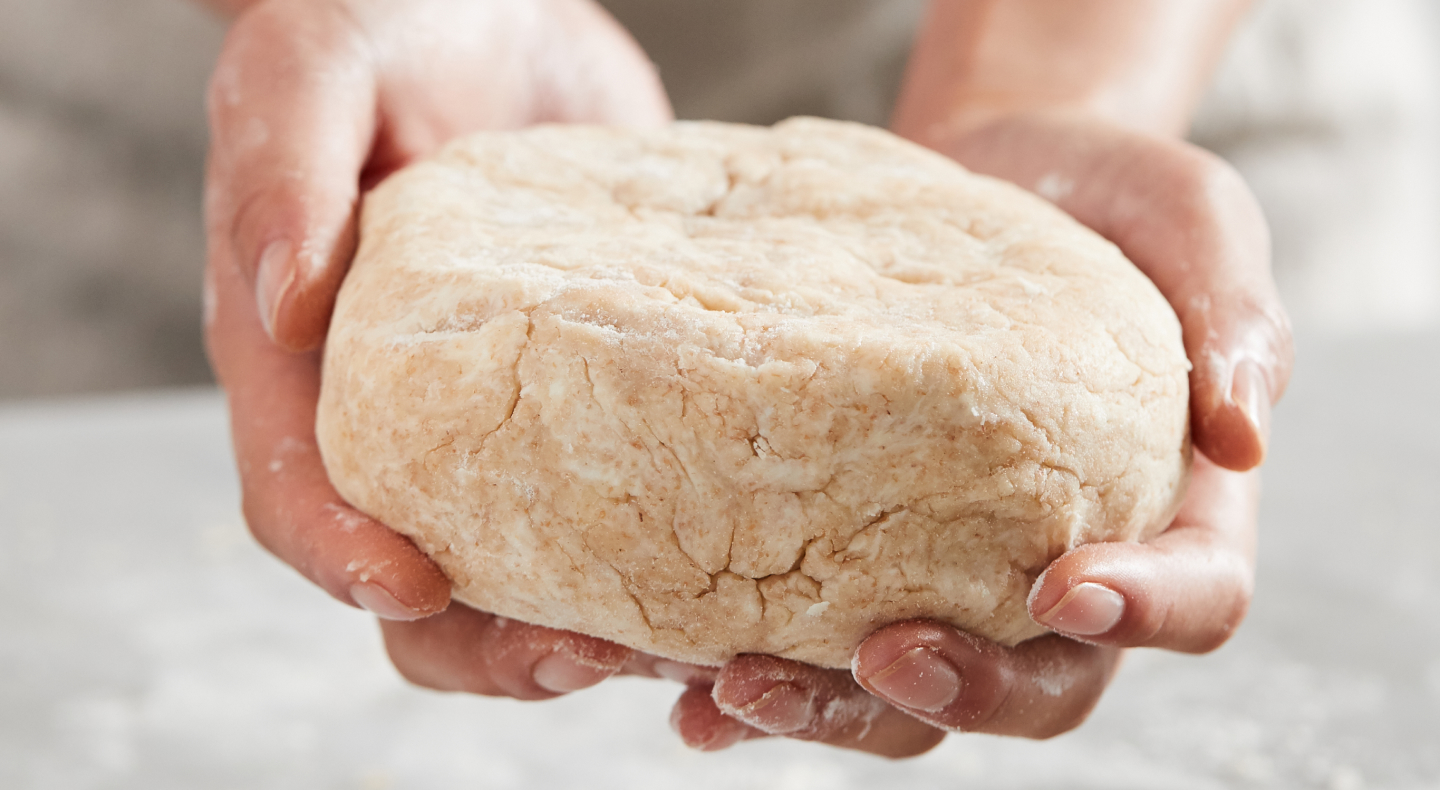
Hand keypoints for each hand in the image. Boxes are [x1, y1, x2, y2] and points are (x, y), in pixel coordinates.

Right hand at [204, 0, 670, 697]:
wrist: (495, 9)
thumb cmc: (383, 29)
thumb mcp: (312, 68)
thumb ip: (281, 172)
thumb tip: (283, 299)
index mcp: (304, 363)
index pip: (295, 494)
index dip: (340, 557)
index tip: (413, 586)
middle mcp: (399, 419)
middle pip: (413, 584)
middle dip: (485, 641)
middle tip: (584, 649)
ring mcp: (499, 424)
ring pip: (524, 575)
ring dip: (588, 628)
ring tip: (677, 639)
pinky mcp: (595, 401)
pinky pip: (621, 507)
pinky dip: (668, 559)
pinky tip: (738, 571)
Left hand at [669, 110, 1291, 756]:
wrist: (992, 176)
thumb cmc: (1108, 204)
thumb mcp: (1193, 224)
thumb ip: (1233, 312)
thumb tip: (1245, 432)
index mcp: (1171, 514)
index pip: (1194, 599)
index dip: (1140, 613)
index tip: (1065, 586)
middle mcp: (1061, 572)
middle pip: (1035, 685)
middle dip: (960, 692)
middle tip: (881, 663)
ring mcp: (953, 573)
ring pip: (909, 690)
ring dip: (831, 710)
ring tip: (739, 693)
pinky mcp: (858, 549)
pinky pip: (813, 633)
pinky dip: (755, 671)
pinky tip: (678, 683)